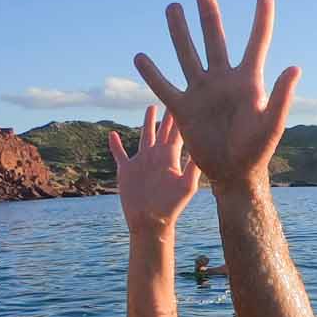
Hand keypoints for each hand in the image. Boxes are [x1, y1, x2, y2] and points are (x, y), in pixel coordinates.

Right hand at [110, 104, 200, 236]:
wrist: (152, 221)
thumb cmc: (171, 206)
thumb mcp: (186, 185)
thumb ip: (193, 166)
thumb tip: (204, 148)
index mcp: (171, 157)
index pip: (177, 132)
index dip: (180, 117)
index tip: (188, 99)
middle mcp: (157, 156)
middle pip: (163, 130)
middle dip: (167, 114)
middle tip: (172, 94)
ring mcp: (142, 162)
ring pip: (145, 136)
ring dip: (147, 122)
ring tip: (151, 107)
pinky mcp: (127, 169)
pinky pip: (120, 154)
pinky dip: (115, 145)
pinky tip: (112, 134)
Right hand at [134, 0, 298, 192]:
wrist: (233, 174)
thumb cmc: (257, 150)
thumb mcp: (271, 123)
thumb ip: (281, 96)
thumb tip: (294, 67)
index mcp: (248, 81)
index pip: (256, 43)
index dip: (262, 19)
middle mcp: (223, 81)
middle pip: (215, 39)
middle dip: (209, 14)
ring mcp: (201, 92)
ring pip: (187, 54)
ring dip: (179, 31)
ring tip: (172, 7)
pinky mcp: (183, 108)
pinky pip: (164, 86)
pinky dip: (151, 73)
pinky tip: (140, 57)